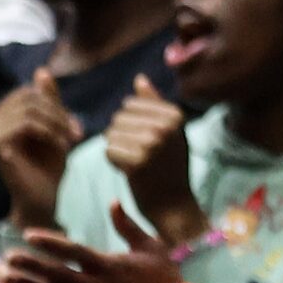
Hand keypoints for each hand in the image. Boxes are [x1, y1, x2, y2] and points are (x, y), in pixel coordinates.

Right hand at [0, 69, 81, 233]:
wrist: (42, 199)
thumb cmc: (47, 165)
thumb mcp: (54, 126)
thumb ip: (48, 100)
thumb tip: (41, 70)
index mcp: (0, 114)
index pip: (29, 91)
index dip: (56, 104)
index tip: (75, 126)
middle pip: (29, 97)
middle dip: (58, 114)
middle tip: (76, 134)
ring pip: (30, 109)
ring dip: (57, 124)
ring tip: (69, 142)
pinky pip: (27, 124)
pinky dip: (50, 133)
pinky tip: (60, 148)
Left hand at [0, 206, 186, 282]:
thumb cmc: (165, 282)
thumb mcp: (152, 248)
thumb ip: (128, 226)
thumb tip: (113, 202)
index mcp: (105, 265)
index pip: (70, 250)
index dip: (48, 242)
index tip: (28, 235)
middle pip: (53, 273)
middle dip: (29, 265)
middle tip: (7, 258)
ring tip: (6, 279)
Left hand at [101, 79, 204, 246]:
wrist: (173, 204)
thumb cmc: (169, 166)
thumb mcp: (170, 130)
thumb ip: (154, 103)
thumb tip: (138, 78)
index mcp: (175, 114)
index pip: (129, 104)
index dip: (131, 124)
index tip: (149, 141)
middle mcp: (165, 126)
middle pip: (118, 119)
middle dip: (122, 136)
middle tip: (142, 155)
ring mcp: (151, 144)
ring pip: (110, 134)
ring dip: (117, 149)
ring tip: (137, 162)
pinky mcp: (136, 163)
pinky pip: (108, 151)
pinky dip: (114, 162)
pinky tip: (131, 171)